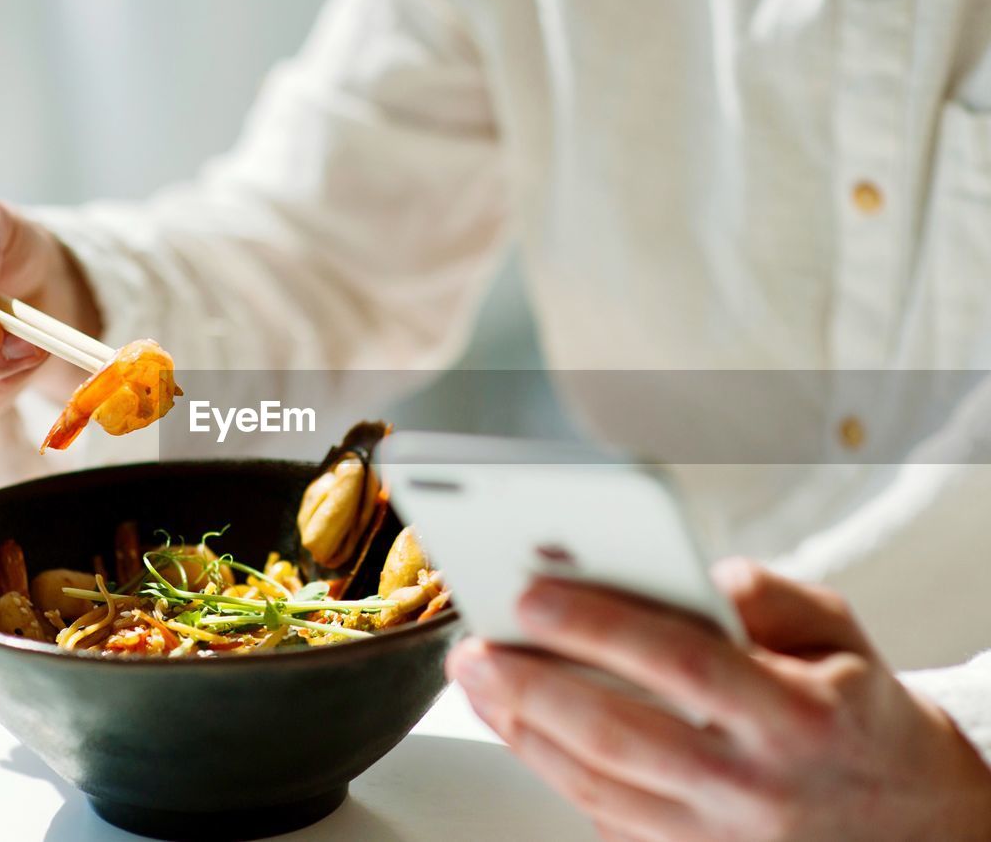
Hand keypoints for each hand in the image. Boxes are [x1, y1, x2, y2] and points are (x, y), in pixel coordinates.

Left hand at [447, 559, 990, 840]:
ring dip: (523, 730)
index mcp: (795, 716)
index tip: (533, 592)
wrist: (912, 824)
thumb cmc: (858, 715)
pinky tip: (520, 726)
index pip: (682, 663)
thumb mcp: (840, 634)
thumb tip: (694, 573)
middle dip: (532, 686)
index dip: (600, 625)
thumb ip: (769, 593)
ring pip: (596, 786)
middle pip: (619, 735)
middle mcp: (753, 786)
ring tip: (478, 678)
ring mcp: (720, 836)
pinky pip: (605, 817)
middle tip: (476, 644)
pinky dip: (552, 770)